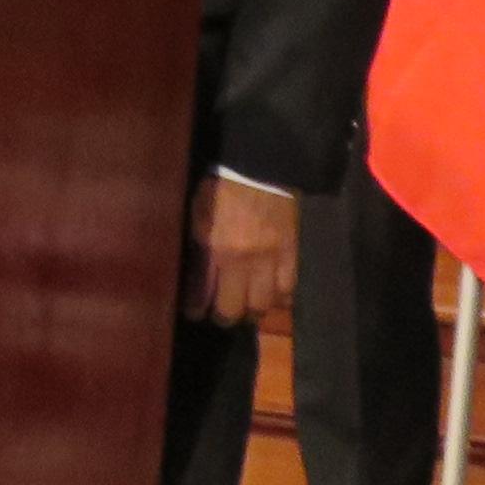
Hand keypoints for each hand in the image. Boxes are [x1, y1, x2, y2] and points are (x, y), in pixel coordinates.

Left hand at [191, 173, 297, 324]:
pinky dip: (279, 299)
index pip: (201, 294)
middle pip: (233, 309)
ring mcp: (270, 259)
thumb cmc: (221, 186)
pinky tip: (271, 297)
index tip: (194, 313)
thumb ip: (196, 244)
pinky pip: (288, 290)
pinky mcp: (292, 255)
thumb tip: (192, 273)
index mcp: (213, 247)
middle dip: (224, 317)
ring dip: (252, 311)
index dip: (196, 309)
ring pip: (262, 306)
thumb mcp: (197, 213)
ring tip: (246, 308)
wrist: (260, 167)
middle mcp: (242, 260)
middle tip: (220, 314)